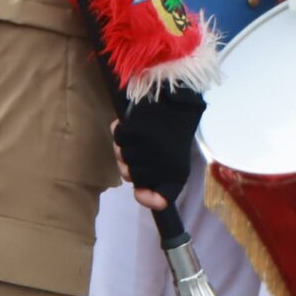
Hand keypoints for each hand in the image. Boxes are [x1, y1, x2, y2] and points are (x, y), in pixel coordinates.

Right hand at [112, 84, 205, 210]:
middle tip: (139, 150)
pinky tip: (128, 125)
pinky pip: (118, 139)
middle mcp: (159, 166)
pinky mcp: (133, 132)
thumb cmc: (177, 126)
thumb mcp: (176, 158)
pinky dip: (121, 131)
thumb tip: (150, 199)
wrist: (177, 96)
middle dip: (131, 165)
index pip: (158, 199)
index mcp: (176, 173)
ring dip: (124, 148)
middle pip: (131, 177)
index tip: (141, 191)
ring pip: (122, 158)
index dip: (147, 198)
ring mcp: (144, 149)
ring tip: (135, 135)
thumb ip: (162, 179)